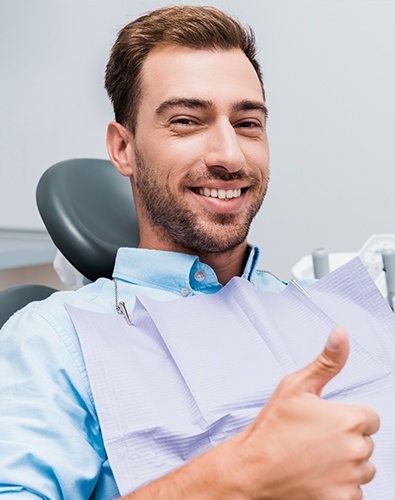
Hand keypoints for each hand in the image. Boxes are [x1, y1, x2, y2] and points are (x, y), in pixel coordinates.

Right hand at [126, 327, 379, 499]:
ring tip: (314, 459)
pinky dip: (340, 486)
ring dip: (346, 464)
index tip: (325, 422)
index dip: (347, 417)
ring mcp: (351, 478)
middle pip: (365, 442)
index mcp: (348, 419)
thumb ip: (326, 361)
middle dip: (346, 440)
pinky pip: (354, 491)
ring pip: (362, 467)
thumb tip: (340, 332)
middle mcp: (355, 450)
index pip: (370, 417)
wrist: (252, 471)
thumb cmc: (272, 427)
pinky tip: (316, 477)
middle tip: (314, 440)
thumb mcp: (295, 386)